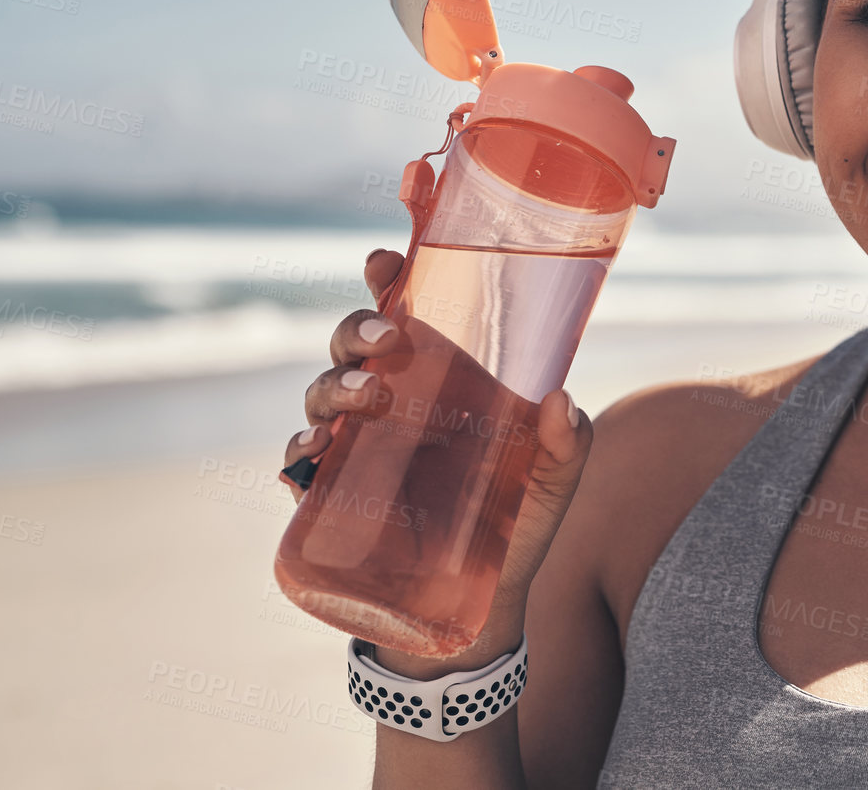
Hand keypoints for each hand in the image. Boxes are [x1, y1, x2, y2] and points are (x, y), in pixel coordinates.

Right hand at [280, 248, 594, 659]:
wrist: (482, 608)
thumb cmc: (519, 526)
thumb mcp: (553, 483)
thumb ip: (567, 443)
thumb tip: (562, 401)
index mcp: (445, 381)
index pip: (408, 315)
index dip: (390, 280)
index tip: (386, 260)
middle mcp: (396, 404)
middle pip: (356, 345)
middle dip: (358, 329)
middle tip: (388, 342)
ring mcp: (360, 447)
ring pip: (322, 393)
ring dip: (332, 385)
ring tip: (364, 396)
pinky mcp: (335, 497)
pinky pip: (302, 462)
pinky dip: (300, 449)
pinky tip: (315, 452)